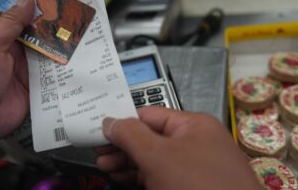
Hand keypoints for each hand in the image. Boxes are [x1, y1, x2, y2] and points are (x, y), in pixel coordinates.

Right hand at [96, 107, 260, 189]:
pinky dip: (140, 175)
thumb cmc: (198, 185)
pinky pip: (160, 175)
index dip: (122, 121)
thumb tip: (110, 122)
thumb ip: (131, 135)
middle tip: (99, 152)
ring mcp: (194, 166)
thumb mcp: (158, 156)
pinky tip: (122, 177)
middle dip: (122, 145)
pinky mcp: (191, 186)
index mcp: (193, 125)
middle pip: (150, 137)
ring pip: (154, 158)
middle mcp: (195, 142)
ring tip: (105, 166)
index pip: (149, 115)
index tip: (99, 130)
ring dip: (127, 161)